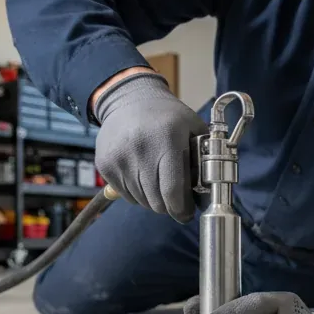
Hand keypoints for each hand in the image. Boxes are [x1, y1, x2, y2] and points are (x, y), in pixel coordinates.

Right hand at [93, 73, 207, 221]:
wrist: (129, 99)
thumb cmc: (167, 117)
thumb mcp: (193, 128)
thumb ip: (204, 158)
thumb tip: (207, 194)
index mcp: (167, 139)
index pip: (172, 191)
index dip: (181, 209)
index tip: (186, 213)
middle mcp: (140, 149)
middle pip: (156, 201)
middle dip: (169, 206)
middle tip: (175, 198)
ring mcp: (119, 158)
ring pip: (141, 201)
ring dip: (153, 199)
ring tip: (158, 181)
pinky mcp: (105, 165)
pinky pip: (126, 195)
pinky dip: (137, 193)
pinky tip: (142, 175)